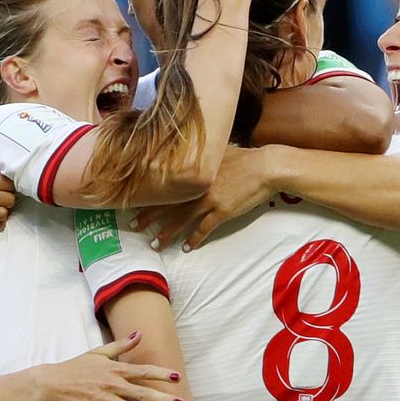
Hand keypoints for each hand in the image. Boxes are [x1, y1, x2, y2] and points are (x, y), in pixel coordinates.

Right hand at [29, 333, 181, 400]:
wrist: (52, 384)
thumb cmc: (76, 368)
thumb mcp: (98, 353)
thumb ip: (121, 346)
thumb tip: (139, 334)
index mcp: (115, 369)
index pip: (143, 371)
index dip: (161, 374)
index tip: (177, 378)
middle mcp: (113, 384)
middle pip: (143, 393)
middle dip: (164, 399)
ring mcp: (105, 400)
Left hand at [131, 146, 273, 249]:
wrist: (266, 167)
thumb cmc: (244, 157)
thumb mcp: (218, 152)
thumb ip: (202, 157)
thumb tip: (190, 153)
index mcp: (194, 173)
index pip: (166, 186)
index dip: (149, 195)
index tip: (133, 202)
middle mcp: (197, 188)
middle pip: (168, 204)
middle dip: (149, 217)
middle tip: (134, 227)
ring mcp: (209, 200)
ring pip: (182, 220)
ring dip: (167, 234)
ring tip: (155, 245)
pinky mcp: (223, 211)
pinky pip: (204, 229)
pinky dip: (194, 239)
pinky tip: (187, 248)